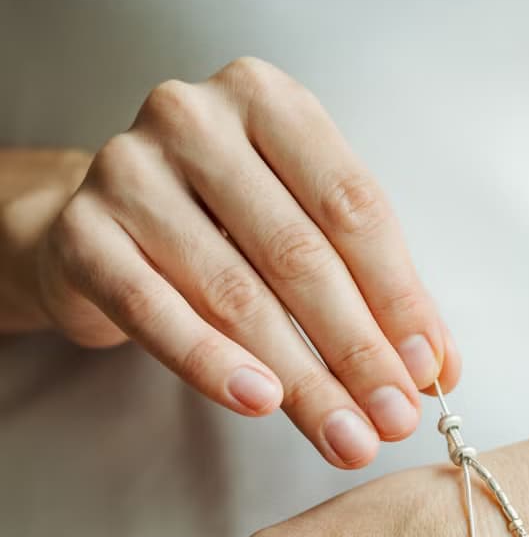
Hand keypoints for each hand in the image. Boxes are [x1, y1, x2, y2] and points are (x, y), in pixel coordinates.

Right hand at [18, 57, 460, 465]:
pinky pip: (155, 311)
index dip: (397, 295)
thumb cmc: (219, 229)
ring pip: (235, 292)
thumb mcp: (300, 231)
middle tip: (393, 419)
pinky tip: (259, 404)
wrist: (99, 230)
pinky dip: (211, 364)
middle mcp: (196, 119)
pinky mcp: (83, 233)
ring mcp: (130, 171)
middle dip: (356, 349)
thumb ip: (369, 288)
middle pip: (299, 253)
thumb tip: (438, 366)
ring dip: (300, 378)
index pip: (352, 206)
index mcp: (269, 101)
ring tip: (344, 436)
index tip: (429, 370)